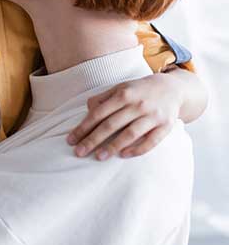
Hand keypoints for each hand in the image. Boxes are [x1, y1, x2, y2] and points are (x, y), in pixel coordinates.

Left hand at [67, 73, 182, 159]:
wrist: (173, 88)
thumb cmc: (139, 91)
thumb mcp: (120, 88)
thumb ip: (102, 98)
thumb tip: (87, 110)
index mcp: (123, 94)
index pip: (98, 113)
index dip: (84, 127)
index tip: (71, 140)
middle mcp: (138, 105)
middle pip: (111, 125)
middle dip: (93, 140)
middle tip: (79, 152)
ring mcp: (153, 116)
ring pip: (130, 134)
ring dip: (113, 147)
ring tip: (99, 157)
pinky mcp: (166, 126)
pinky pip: (151, 141)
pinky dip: (137, 149)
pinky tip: (123, 155)